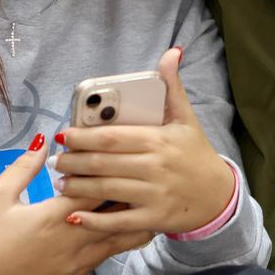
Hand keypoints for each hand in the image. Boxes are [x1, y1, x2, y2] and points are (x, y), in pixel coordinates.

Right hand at [0, 136, 152, 274]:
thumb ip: (24, 167)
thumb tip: (43, 141)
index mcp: (53, 216)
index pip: (95, 189)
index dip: (110, 173)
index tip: (122, 158)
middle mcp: (71, 240)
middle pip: (115, 215)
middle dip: (130, 196)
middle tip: (145, 178)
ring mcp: (75, 263)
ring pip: (117, 241)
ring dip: (130, 221)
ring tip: (146, 203)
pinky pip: (103, 258)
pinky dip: (115, 242)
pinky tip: (122, 229)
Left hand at [53, 48, 235, 235]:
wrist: (219, 196)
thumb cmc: (196, 154)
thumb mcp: (186, 118)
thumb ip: (173, 86)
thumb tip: (172, 52)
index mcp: (159, 140)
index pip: (113, 137)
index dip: (84, 136)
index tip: (64, 135)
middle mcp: (155, 167)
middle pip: (104, 164)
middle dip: (74, 162)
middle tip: (55, 160)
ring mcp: (154, 195)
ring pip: (106, 191)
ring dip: (78, 187)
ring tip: (60, 182)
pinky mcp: (153, 219)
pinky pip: (118, 221)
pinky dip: (94, 220)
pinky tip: (74, 216)